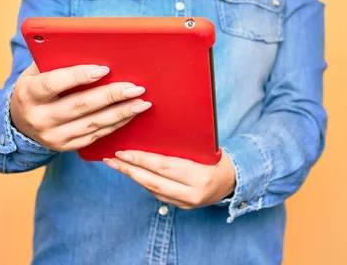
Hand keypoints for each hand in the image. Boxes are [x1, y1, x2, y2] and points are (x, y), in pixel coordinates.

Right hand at [10, 63, 150, 150]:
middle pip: (80, 106)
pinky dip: (115, 124)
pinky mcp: (66, 147)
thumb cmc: (35, 87)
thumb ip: (56, 61)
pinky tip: (130, 114)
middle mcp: (39, 118)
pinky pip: (95, 135)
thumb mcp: (36, 72)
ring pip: (92, 123)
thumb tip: (89, 48)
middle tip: (135, 87)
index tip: (104, 69)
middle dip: (111, 96)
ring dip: (120, 113)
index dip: (78, 76)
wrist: (19, 121)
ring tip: (141, 102)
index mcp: (29, 94)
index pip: (53, 84)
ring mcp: (53, 136)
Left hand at [103, 150, 235, 208]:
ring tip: (116, 165)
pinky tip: (133, 173)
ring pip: (153, 190)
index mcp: (200, 175)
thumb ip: (180, 146)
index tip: (123, 152)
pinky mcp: (184, 208)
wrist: (233, 179)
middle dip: (130, 170)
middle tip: (113, 159)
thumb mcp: (203, 148)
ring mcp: (188, 204)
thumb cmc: (216, 157)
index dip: (141, 160)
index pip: (164, 166)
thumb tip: (148, 137)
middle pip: (154, 181)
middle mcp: (193, 193)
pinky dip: (144, 182)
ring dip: (133, 177)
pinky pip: (158, 194)